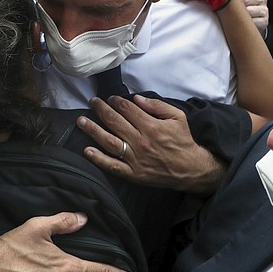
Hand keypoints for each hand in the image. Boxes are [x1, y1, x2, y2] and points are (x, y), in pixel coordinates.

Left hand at [77, 94, 223, 192]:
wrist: (190, 169)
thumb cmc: (183, 141)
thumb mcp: (178, 117)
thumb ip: (157, 106)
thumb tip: (137, 98)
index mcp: (151, 126)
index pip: (127, 110)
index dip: (115, 101)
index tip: (109, 98)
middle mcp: (140, 141)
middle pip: (114, 122)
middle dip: (100, 109)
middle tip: (92, 102)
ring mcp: (135, 158)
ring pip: (109, 142)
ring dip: (93, 130)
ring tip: (81, 121)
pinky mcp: (133, 173)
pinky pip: (113, 166)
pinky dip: (99, 159)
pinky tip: (87, 151)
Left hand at [236, 0, 267, 35]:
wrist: (251, 22)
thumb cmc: (239, 7)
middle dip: (235, 5)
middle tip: (226, 10)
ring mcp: (264, 9)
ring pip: (249, 11)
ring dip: (239, 16)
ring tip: (233, 17)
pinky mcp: (264, 21)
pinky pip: (253, 22)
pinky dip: (244, 24)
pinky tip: (240, 24)